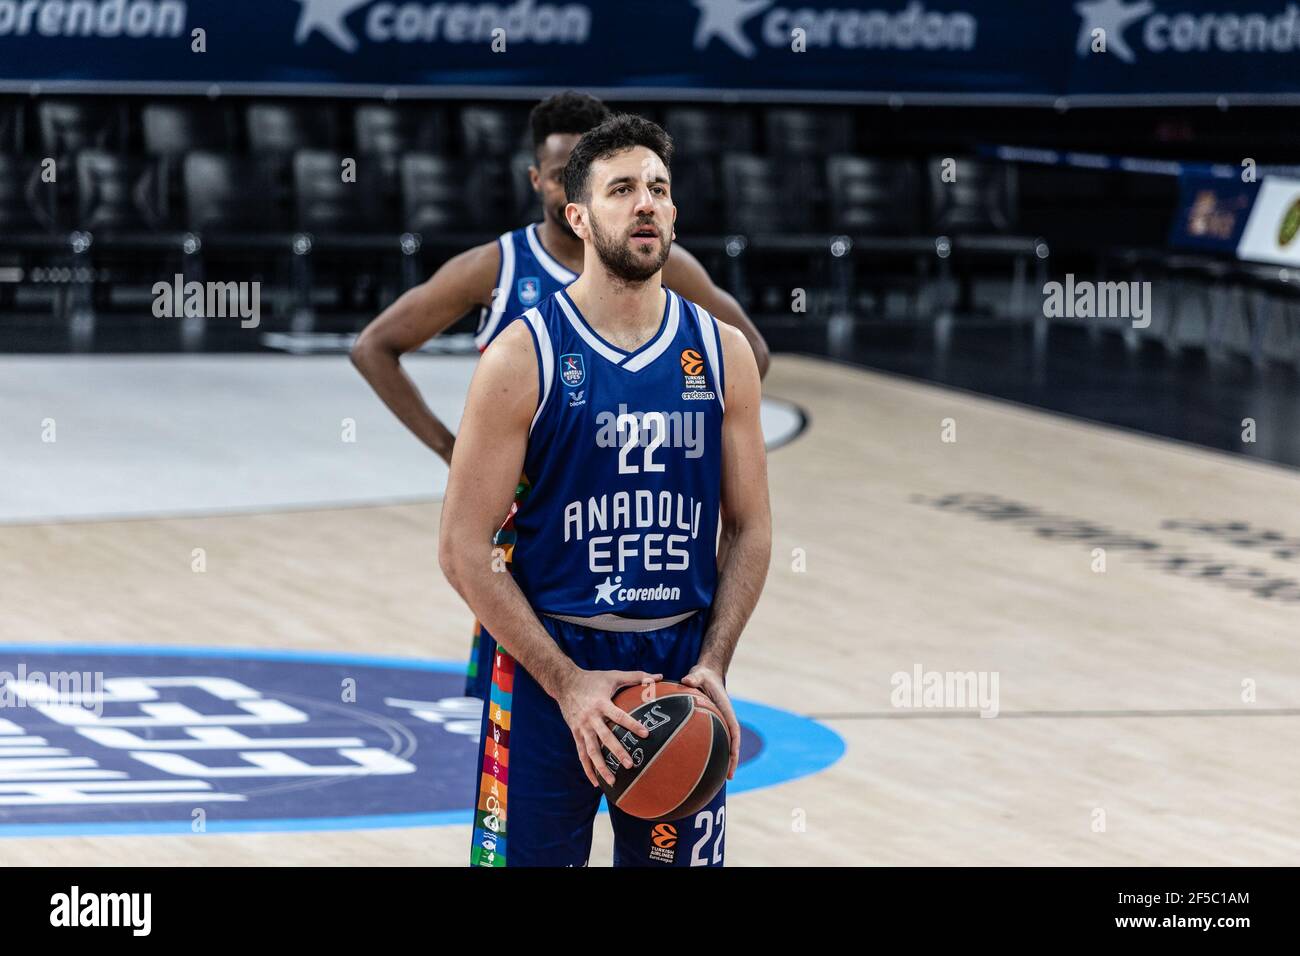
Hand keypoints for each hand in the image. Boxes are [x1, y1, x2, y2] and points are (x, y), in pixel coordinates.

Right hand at [557, 668, 662, 787]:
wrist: (564, 683)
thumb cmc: (593, 679)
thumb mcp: (613, 675)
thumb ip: (637, 676)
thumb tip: (659, 676)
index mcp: (601, 703)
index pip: (618, 716)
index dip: (631, 725)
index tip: (646, 734)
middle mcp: (590, 718)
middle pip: (605, 738)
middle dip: (617, 752)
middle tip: (630, 764)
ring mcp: (581, 728)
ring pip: (591, 751)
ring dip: (601, 767)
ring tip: (613, 781)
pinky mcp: (575, 734)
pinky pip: (581, 754)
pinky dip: (588, 769)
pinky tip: (596, 783)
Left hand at [681, 665, 739, 780]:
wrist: (706, 674)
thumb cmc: (703, 676)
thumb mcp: (699, 675)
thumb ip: (694, 677)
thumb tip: (686, 680)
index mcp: (726, 710)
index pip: (734, 730)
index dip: (735, 745)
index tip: (733, 757)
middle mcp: (724, 719)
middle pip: (731, 743)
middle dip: (731, 760)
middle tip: (728, 777)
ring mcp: (719, 723)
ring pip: (723, 744)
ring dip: (722, 760)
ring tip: (717, 778)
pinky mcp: (711, 724)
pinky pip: (712, 741)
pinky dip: (710, 752)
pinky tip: (698, 764)